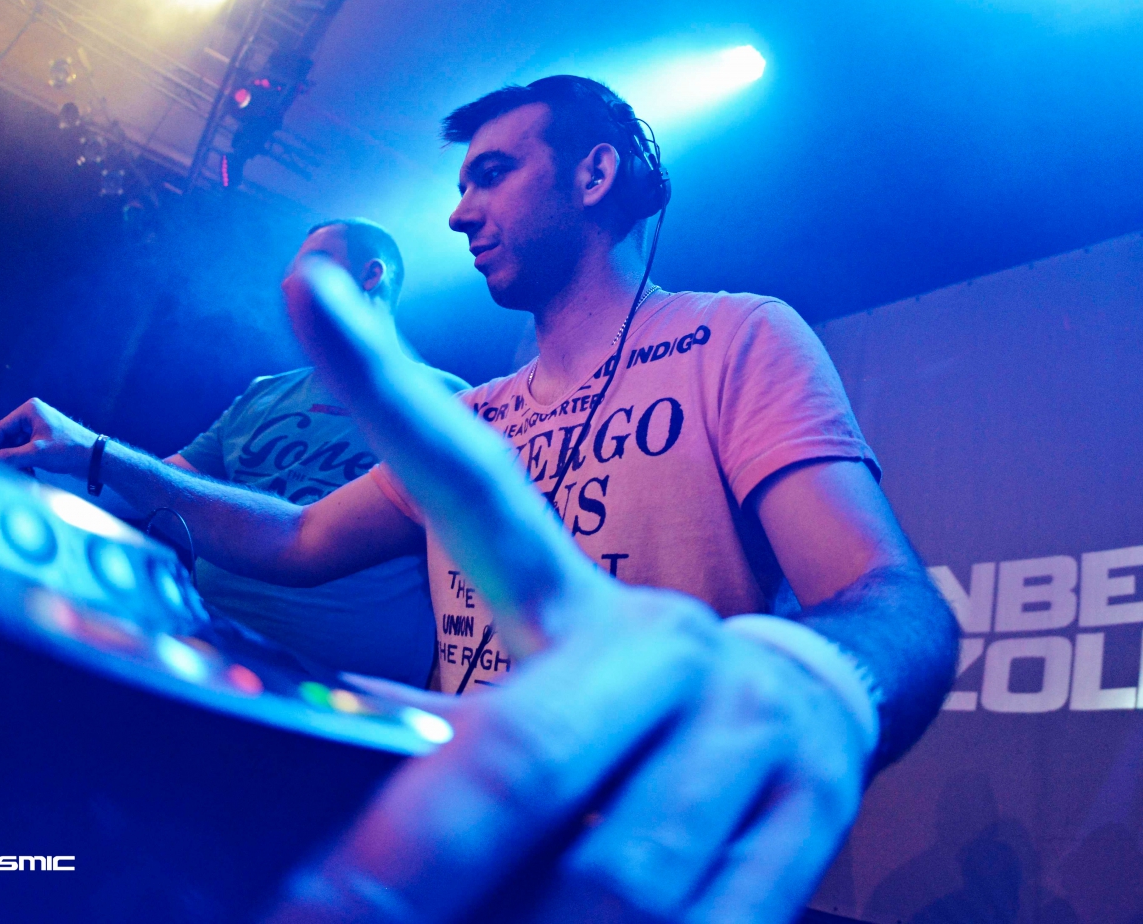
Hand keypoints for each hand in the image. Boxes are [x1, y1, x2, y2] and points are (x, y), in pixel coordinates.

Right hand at [0, 398, 96, 474]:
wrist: (96, 458)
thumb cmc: (70, 450)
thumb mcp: (36, 454)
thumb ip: (9, 457)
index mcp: (30, 410)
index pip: (0, 428)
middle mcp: (33, 414)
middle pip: (7, 437)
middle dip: (4, 454)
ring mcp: (39, 426)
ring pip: (16, 445)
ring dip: (14, 459)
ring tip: (15, 472)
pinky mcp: (44, 438)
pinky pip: (25, 448)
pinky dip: (23, 460)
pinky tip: (26, 472)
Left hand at [268, 261, 869, 923]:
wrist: (841, 703)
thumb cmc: (643, 705)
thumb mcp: (548, 681)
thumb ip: (451, 730)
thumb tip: (319, 803)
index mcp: (574, 594)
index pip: (469, 478)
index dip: (381, 386)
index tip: (301, 282)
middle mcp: (660, 641)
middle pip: (522, 753)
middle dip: (412, 860)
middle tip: (316, 922)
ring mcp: (747, 722)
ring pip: (612, 874)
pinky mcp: (815, 808)